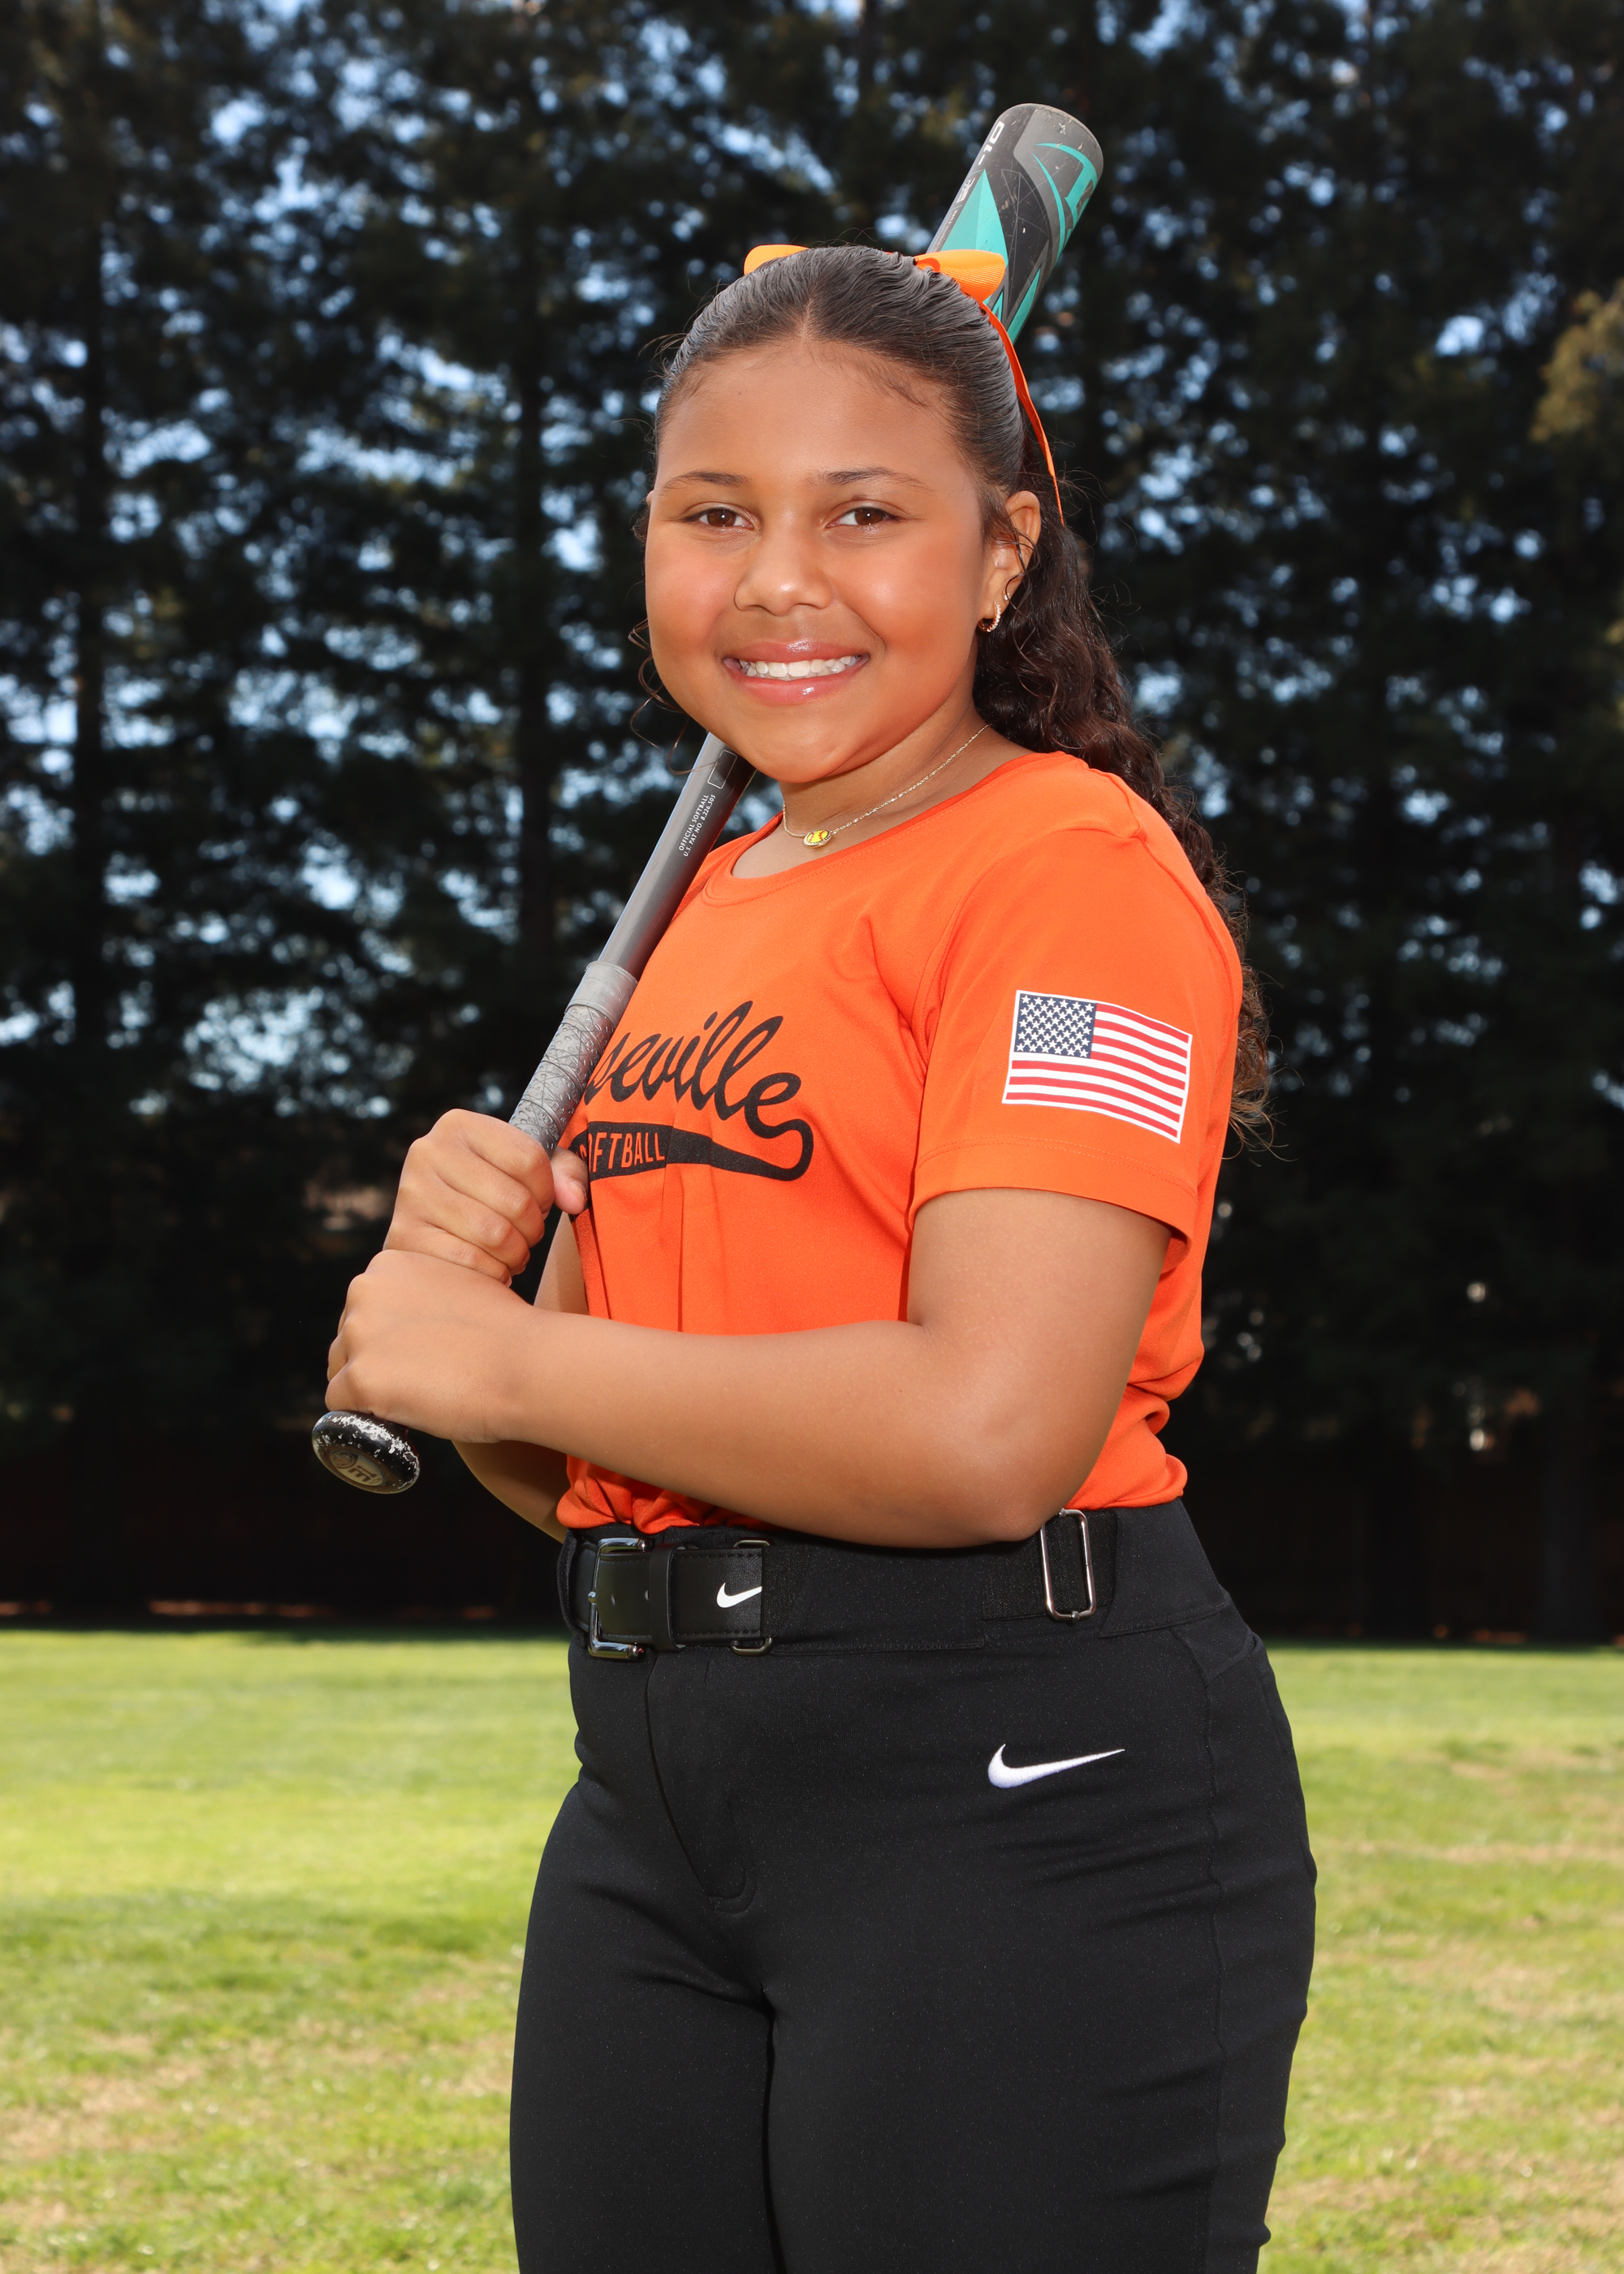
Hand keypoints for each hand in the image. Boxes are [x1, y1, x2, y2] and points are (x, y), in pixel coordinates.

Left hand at [326, 1249, 547, 1442]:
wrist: (528, 1363)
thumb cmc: (506, 1332)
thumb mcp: (459, 1286)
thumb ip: (423, 1295)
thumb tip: (407, 1325)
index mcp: (387, 1264)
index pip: (366, 1309)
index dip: (391, 1336)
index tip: (421, 1352)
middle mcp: (364, 1290)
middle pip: (348, 1339)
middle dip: (376, 1360)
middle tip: (421, 1377)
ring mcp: (359, 1335)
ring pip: (342, 1371)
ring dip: (371, 1387)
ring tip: (417, 1394)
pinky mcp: (361, 1379)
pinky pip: (340, 1405)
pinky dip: (366, 1415)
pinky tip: (401, 1414)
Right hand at [382, 1109, 588, 1281]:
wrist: (432, 1227)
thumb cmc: (491, 1193)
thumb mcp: (529, 1170)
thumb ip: (565, 1173)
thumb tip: (575, 1200)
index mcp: (459, 1125)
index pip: (529, 1158)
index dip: (548, 1190)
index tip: (542, 1202)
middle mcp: (427, 1152)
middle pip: (515, 1200)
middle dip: (534, 1227)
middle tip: (528, 1234)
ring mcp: (411, 1195)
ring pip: (495, 1235)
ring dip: (517, 1253)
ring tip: (513, 1251)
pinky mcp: (404, 1236)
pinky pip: (471, 1262)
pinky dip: (493, 1272)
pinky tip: (492, 1267)